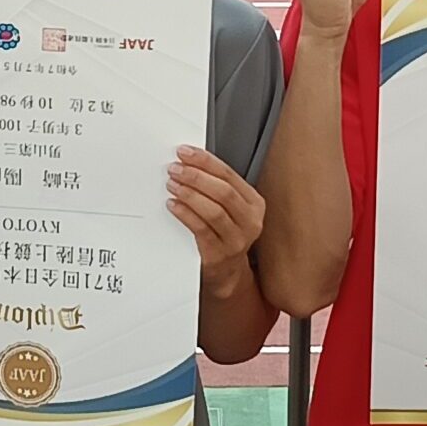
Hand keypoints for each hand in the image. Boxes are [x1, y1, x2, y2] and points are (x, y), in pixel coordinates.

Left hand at [169, 145, 264, 292]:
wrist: (227, 272)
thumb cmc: (224, 234)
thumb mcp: (230, 210)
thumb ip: (216, 187)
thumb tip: (188, 162)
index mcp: (254, 204)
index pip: (229, 175)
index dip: (205, 161)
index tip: (185, 152)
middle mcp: (250, 221)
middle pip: (223, 192)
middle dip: (196, 176)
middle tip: (175, 168)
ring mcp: (236, 239)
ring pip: (213, 210)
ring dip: (189, 194)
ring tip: (172, 184)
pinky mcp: (219, 254)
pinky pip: (201, 229)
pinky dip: (185, 214)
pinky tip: (173, 205)